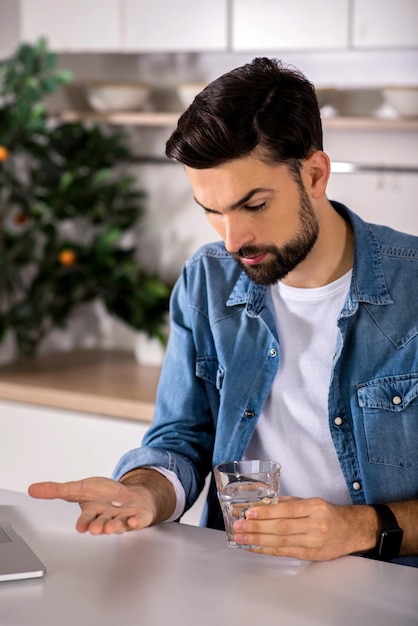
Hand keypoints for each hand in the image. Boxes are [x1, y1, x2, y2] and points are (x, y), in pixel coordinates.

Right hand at [28, 476, 155, 534]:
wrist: (129, 496)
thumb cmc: (104, 494)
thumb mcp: (79, 488)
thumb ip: (57, 490)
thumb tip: (32, 489)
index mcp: (92, 512)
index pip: (86, 519)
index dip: (84, 522)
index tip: (81, 527)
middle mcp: (107, 517)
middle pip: (102, 523)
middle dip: (99, 526)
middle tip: (96, 528)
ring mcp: (123, 518)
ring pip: (118, 524)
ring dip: (115, 526)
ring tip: (111, 527)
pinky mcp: (138, 517)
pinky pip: (138, 521)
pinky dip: (136, 521)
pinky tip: (133, 520)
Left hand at [232, 496, 377, 560]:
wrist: (351, 531)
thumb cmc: (328, 513)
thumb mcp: (311, 502)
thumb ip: (288, 503)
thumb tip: (261, 505)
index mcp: (315, 507)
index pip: (287, 511)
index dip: (267, 513)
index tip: (249, 513)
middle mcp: (315, 525)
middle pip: (281, 528)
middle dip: (257, 527)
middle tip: (238, 526)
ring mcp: (313, 542)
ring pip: (281, 542)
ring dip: (258, 540)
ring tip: (241, 538)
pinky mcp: (311, 555)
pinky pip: (285, 552)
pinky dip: (267, 550)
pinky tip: (254, 547)